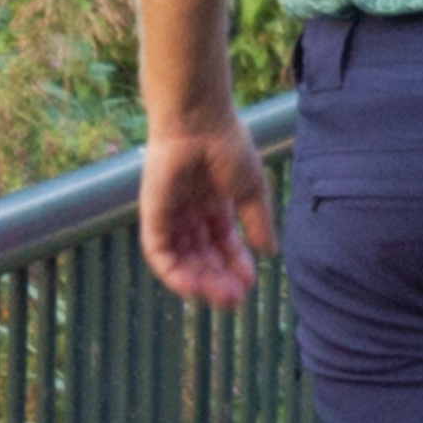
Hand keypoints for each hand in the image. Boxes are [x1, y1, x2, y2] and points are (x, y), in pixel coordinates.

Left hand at [138, 105, 271, 311]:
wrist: (198, 122)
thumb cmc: (227, 146)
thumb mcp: (251, 190)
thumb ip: (257, 223)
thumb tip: (270, 253)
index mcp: (213, 203)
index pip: (223, 244)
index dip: (236, 265)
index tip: (251, 284)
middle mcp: (189, 213)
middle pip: (202, 257)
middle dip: (219, 280)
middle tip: (235, 300)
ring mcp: (169, 216)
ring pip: (182, 261)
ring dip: (200, 283)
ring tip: (221, 297)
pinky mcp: (152, 218)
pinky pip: (159, 255)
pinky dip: (175, 275)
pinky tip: (194, 288)